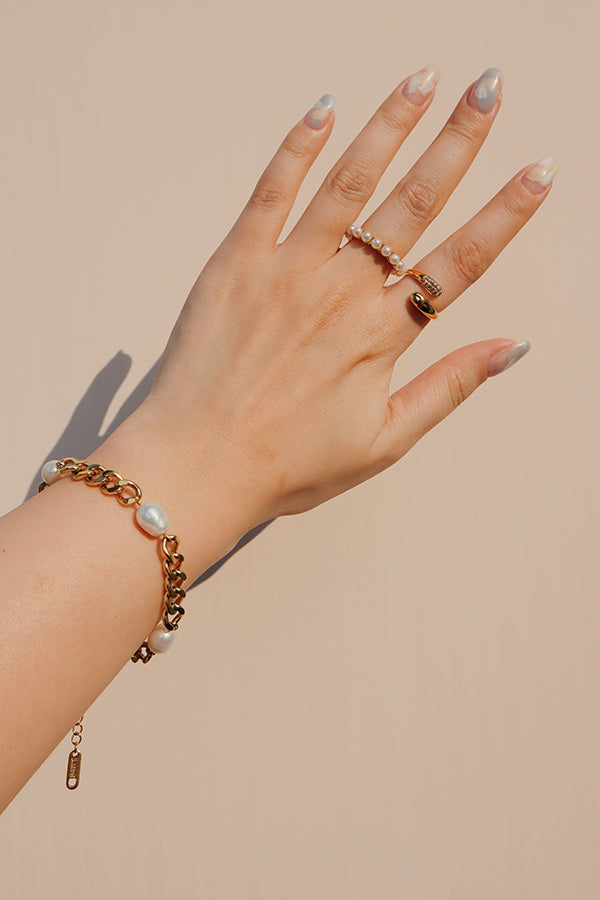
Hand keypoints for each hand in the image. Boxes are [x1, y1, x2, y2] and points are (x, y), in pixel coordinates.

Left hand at [123, 66, 552, 540]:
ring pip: (347, 185)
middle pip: (411, 205)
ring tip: (423, 80)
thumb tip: (511, 347)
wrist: (195, 467)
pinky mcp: (234, 263)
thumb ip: (448, 389)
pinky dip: (296, 148)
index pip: (460, 263)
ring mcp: (285, 272)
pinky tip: (323, 108)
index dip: (505, 215)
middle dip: (456, 143)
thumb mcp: (383, 442)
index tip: (539, 172)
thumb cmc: (287, 465)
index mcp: (380, 337)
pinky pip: (270, 193)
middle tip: (489, 91)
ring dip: (388, 127)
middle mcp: (339, 294)